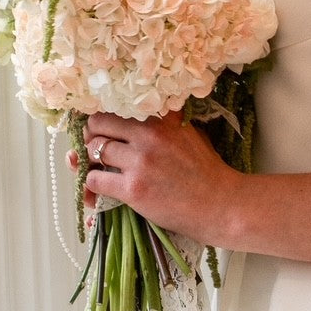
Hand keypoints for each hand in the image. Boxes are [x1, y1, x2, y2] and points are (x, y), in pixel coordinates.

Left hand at [67, 111, 239, 243]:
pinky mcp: (133, 189)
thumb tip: (145, 115)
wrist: (219, 204)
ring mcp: (139, 162)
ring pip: (95, 149)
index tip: (101, 124)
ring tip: (96, 164)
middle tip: (92, 142)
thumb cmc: (207, 171)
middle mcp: (148, 135)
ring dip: (91, 157)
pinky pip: (96, 179)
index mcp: (160, 119)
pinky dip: (92, 182)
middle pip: (100, 124)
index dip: (104, 115)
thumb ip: (167, 121)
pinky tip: (98, 185)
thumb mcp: (189, 133)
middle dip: (91, 133)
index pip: (118, 106)